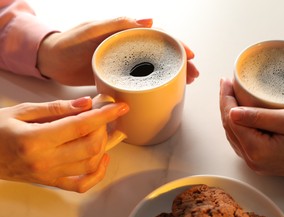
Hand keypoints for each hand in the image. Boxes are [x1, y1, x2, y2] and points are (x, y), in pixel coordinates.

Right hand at [0, 97, 128, 191]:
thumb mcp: (22, 111)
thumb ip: (57, 108)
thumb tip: (86, 104)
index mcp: (35, 140)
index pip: (80, 126)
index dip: (104, 115)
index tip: (120, 106)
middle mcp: (44, 161)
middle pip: (90, 146)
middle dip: (104, 129)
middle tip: (104, 116)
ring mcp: (48, 175)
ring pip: (90, 164)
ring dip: (103, 146)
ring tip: (102, 130)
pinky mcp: (50, 182)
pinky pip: (81, 184)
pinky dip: (98, 173)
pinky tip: (102, 157)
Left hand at [37, 17, 198, 85]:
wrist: (51, 62)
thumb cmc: (69, 43)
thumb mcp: (92, 30)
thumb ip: (117, 25)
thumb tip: (149, 20)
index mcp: (126, 34)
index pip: (158, 38)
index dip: (176, 45)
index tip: (189, 55)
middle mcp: (128, 48)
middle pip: (161, 55)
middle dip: (180, 64)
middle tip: (194, 75)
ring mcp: (125, 64)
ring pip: (154, 68)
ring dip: (172, 75)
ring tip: (187, 83)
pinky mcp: (119, 78)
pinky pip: (142, 81)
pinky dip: (155, 85)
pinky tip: (164, 91)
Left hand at [219, 78, 283, 180]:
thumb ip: (260, 116)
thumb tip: (232, 111)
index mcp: (257, 149)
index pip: (231, 119)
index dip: (226, 98)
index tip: (226, 81)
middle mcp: (252, 159)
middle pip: (229, 127)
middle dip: (225, 104)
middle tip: (227, 84)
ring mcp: (255, 162)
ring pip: (234, 134)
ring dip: (230, 114)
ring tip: (231, 94)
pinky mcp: (261, 161)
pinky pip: (242, 140)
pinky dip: (238, 125)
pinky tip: (240, 113)